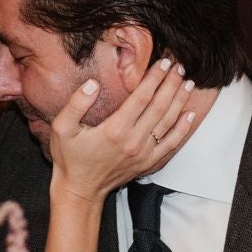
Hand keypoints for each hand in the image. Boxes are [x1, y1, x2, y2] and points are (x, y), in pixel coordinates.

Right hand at [48, 57, 199, 204]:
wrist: (79, 189)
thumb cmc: (69, 157)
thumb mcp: (62, 128)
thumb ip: (75, 104)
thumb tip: (92, 84)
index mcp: (115, 130)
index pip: (142, 97)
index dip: (155, 78)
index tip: (164, 62)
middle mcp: (133, 141)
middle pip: (160, 107)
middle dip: (171, 84)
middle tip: (180, 67)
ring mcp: (144, 153)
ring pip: (168, 123)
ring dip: (180, 101)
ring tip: (188, 83)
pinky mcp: (148, 163)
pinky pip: (171, 144)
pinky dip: (183, 129)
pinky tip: (190, 114)